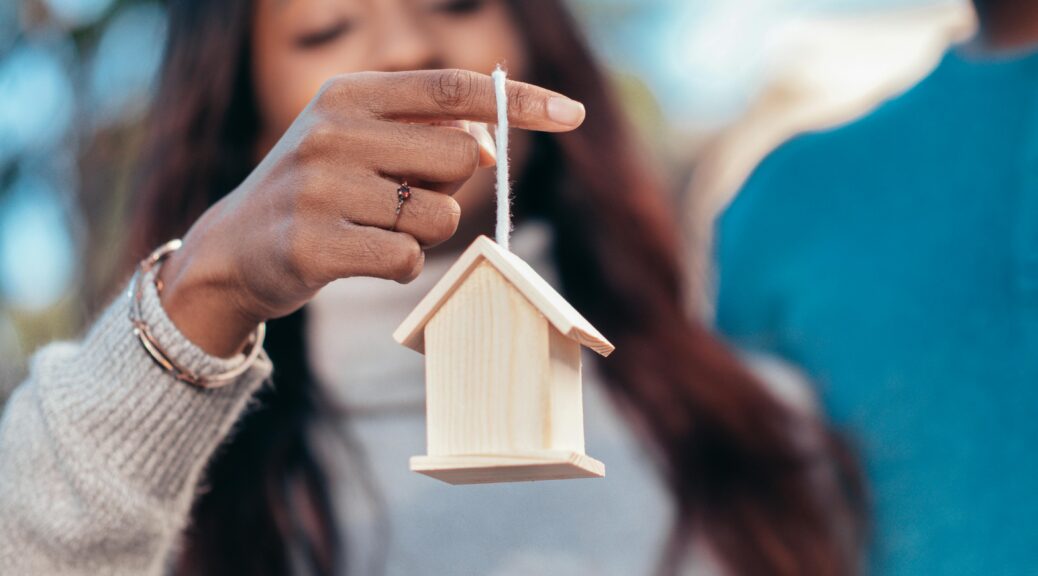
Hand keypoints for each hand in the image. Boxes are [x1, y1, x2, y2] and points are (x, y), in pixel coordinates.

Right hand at [157, 69, 585, 356]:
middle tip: (404, 197)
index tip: (572, 114)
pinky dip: (398, 266)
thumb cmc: (317, 191)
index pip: (455, 89)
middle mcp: (333, 131)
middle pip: (462, 158)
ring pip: (439, 217)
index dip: (520, 102)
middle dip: (452, 188)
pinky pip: (407, 260)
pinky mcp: (314, 245)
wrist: (233, 250)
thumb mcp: (359, 142)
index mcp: (349, 94)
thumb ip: (425, 135)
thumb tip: (489, 146)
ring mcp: (320, 188)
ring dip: (423, 233)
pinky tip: (360, 257)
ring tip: (373, 228)